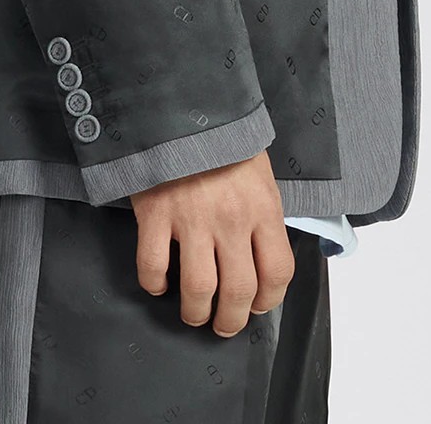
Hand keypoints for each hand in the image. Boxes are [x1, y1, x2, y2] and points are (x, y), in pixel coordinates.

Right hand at [130, 149, 294, 336]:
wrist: (179, 104)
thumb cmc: (222, 139)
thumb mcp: (258, 172)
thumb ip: (261, 213)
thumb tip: (260, 255)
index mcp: (263, 208)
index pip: (278, 272)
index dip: (269, 300)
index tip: (258, 304)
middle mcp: (231, 219)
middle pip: (239, 291)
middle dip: (232, 320)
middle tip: (224, 325)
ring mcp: (191, 219)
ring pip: (198, 290)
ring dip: (196, 313)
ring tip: (194, 314)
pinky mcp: (155, 214)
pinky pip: (152, 267)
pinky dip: (155, 284)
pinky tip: (159, 284)